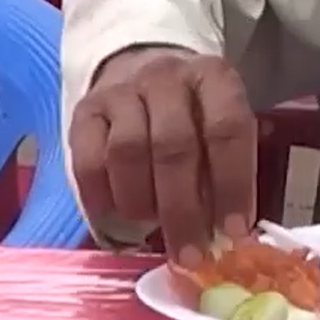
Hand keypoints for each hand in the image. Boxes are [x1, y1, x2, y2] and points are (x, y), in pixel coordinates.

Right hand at [68, 48, 257, 262]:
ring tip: (153, 227)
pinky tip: (116, 217)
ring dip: (143, 203)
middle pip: (174, 147)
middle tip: (190, 252)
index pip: (228, 130)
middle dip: (184, 209)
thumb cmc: (193, 112)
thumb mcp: (221, 125)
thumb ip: (225, 169)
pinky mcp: (85, 110)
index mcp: (214, 77)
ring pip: (128, 153)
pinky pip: (88, 161)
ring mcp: (122, 91)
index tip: (234, 230)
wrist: (140, 67)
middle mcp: (167, 77)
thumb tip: (229, 234)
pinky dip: (102, 197)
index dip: (233, 184)